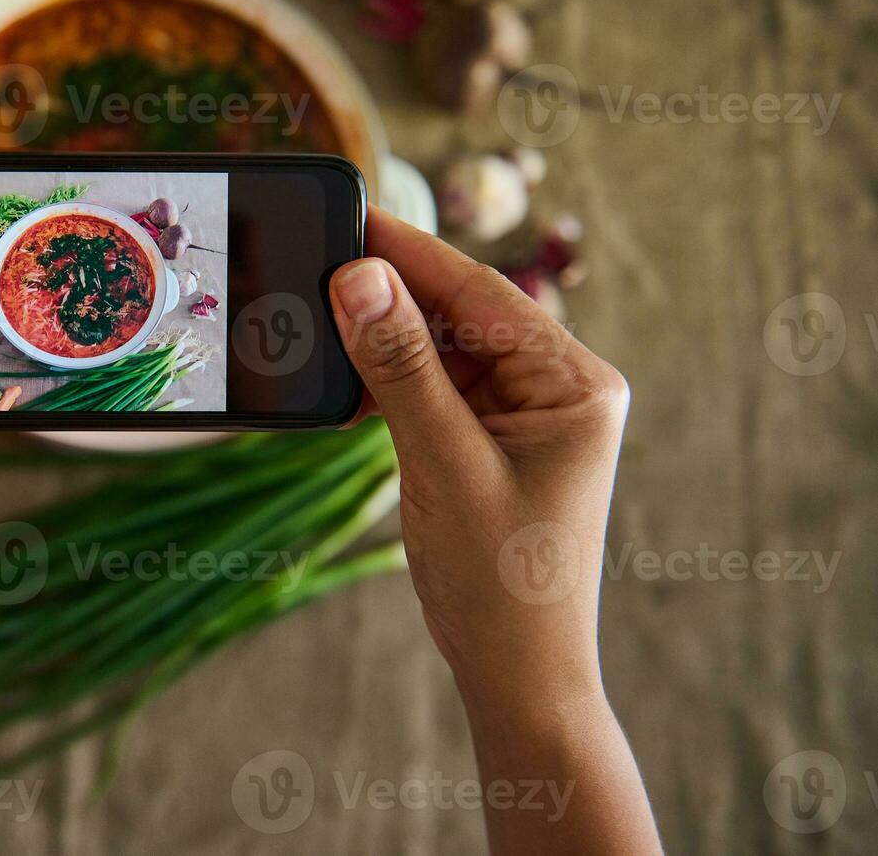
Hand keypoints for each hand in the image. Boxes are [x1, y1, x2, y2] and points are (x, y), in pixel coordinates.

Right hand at [330, 207, 627, 706]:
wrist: (517, 674)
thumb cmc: (503, 583)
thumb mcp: (446, 466)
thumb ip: (403, 369)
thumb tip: (360, 279)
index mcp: (574, 383)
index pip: (481, 293)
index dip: (410, 252)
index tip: (349, 215)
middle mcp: (554, 387)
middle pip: (458, 314)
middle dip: (386, 295)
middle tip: (314, 263)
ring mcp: (521, 414)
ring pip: (437, 350)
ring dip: (379, 342)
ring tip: (316, 322)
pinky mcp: (487, 441)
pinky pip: (429, 390)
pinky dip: (383, 386)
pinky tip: (339, 387)